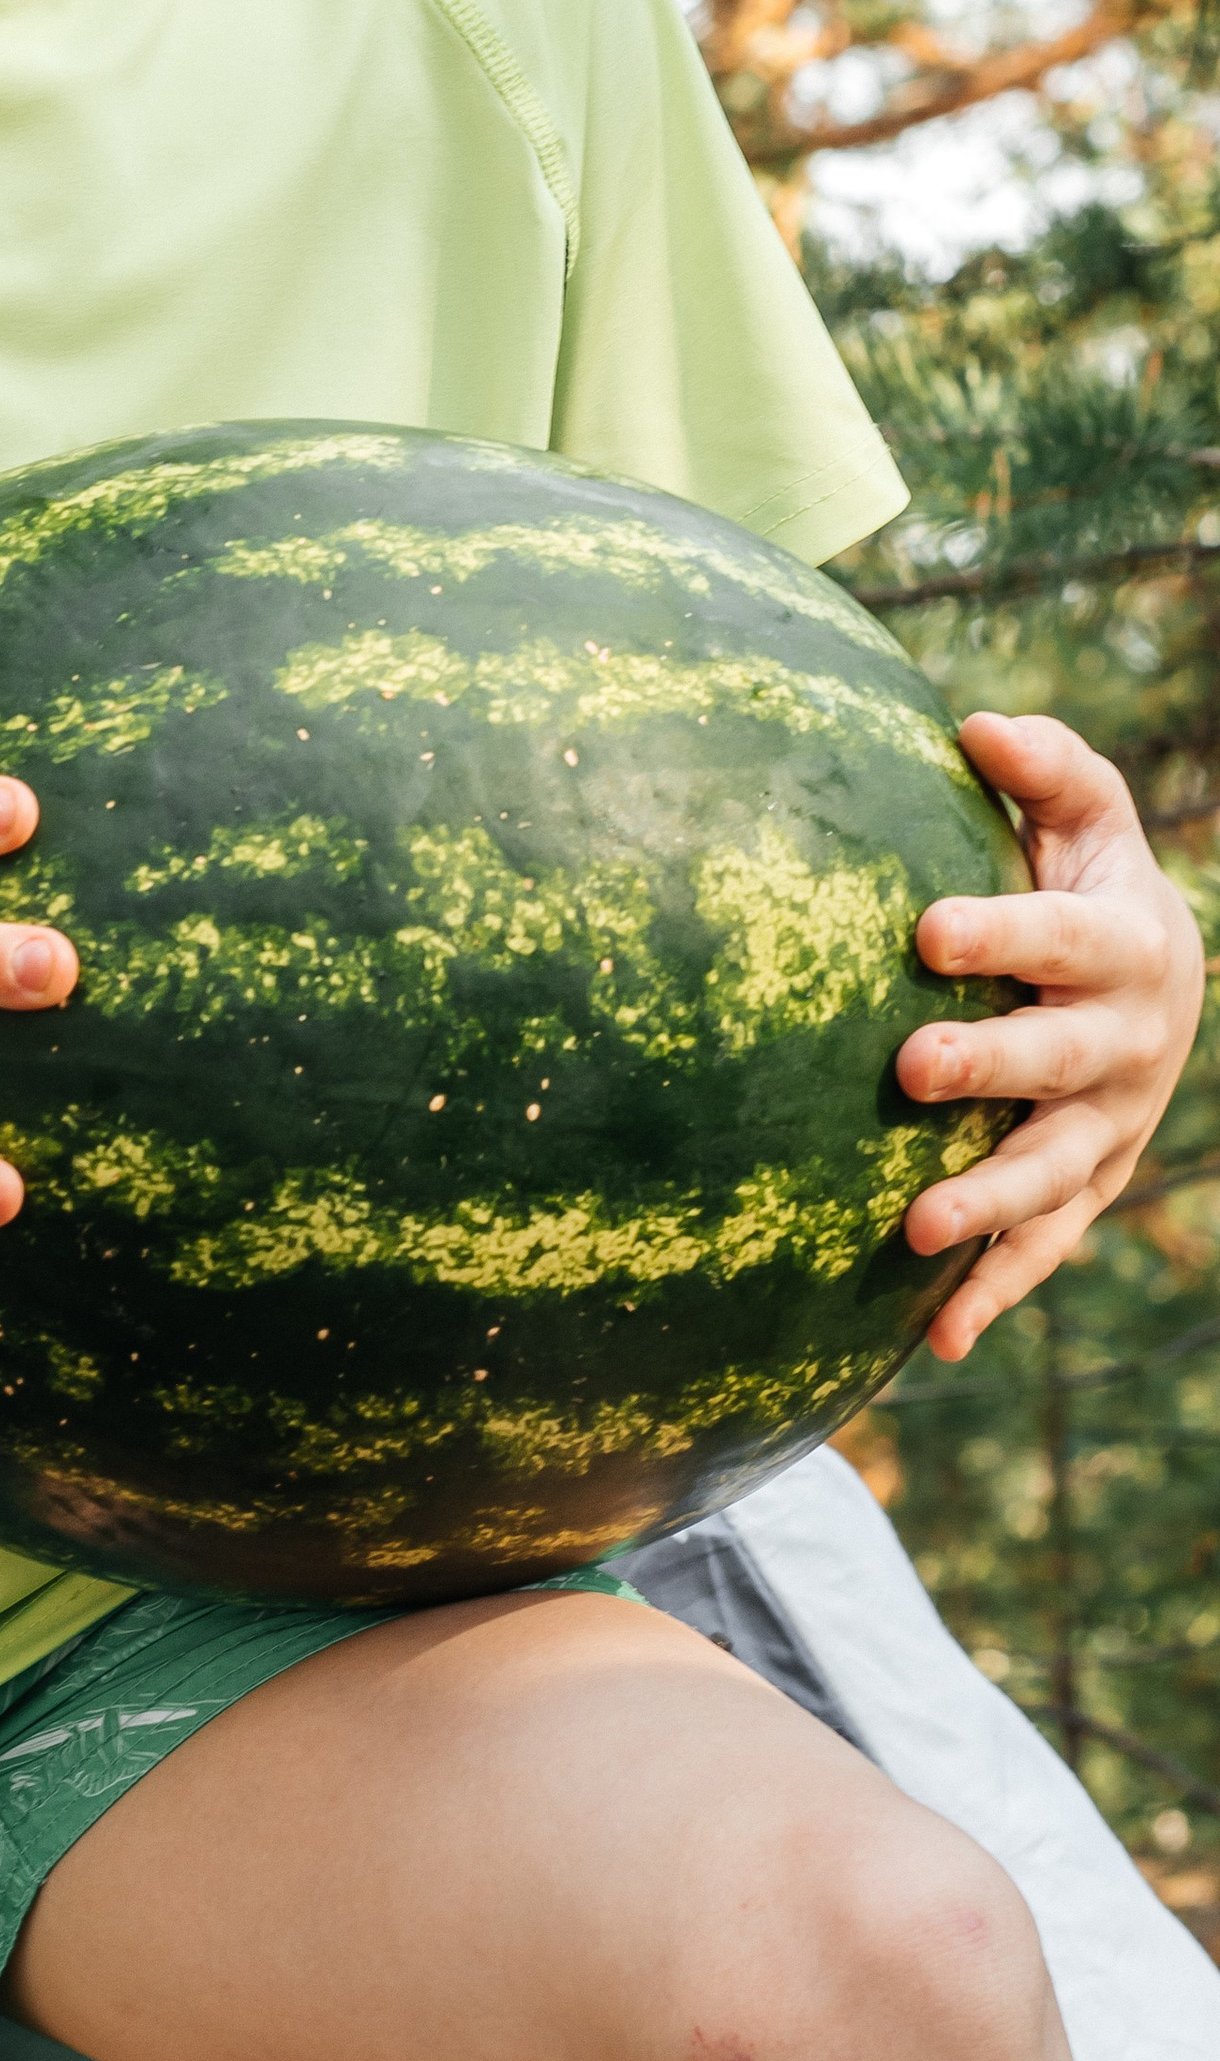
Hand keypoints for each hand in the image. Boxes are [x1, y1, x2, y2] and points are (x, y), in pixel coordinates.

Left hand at [897, 713, 1206, 1358]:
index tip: (926, 928)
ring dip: (988, 1204)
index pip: (1062, 936)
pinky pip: (1045, 1247)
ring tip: (912, 1228)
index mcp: (1127, 945)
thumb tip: (974, 722)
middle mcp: (1129, 1045)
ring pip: (1055, 1173)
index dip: (1001, 932)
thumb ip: (1043, 766)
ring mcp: (1112, 1127)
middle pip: (1060, 1062)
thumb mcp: (1084, 809)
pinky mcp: (1088, 1186)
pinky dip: (996, 1291)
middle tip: (910, 1068)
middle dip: (990, 1066)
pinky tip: (935, 1337)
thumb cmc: (1087, 868)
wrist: (1150, 972)